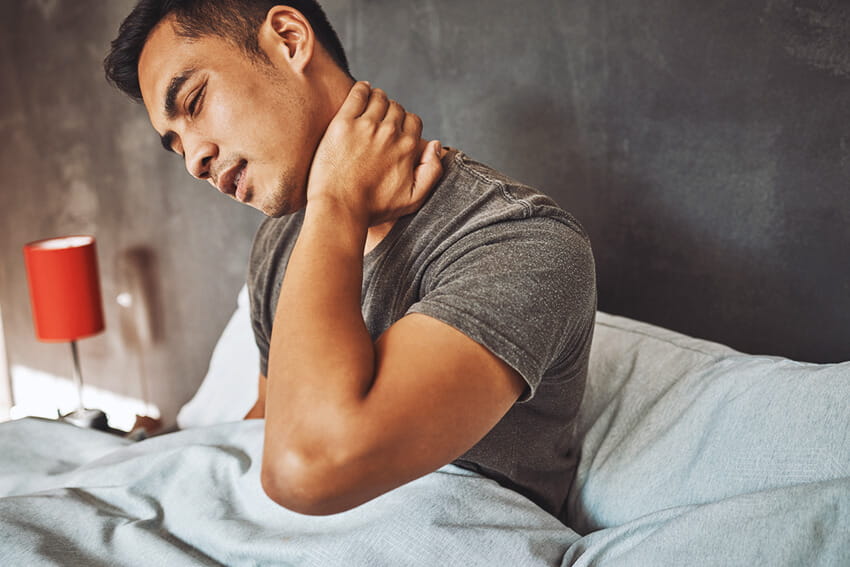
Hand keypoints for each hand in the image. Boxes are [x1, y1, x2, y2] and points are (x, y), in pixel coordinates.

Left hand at [306, 81, 443, 226]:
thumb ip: (432, 172)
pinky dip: (362, 89)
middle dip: (391, 112)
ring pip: (379, 98)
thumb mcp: (413, 199)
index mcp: (407, 147)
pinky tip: (362, 90)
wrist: (340, 209)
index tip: (396, 129)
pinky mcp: (343, 123)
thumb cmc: (374, 208)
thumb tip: (436, 144)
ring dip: (378, 98)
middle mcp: (390, 133)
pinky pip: (357, 94)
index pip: (413, 121)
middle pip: (396, 108)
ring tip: (371, 105)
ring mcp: (366, 126)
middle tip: (381, 119)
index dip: (406, 124)